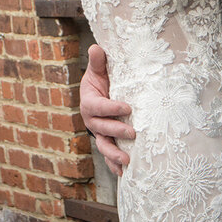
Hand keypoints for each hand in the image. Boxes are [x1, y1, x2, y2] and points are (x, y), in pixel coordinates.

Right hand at [81, 44, 135, 175]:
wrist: (101, 94)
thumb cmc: (102, 81)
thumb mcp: (99, 71)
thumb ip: (98, 62)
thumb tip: (96, 47)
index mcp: (88, 101)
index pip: (97, 106)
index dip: (111, 107)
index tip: (127, 107)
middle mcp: (91, 120)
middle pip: (101, 127)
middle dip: (116, 130)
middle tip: (133, 132)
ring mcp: (98, 133)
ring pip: (103, 145)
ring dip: (114, 153)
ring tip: (127, 159)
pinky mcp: (107, 141)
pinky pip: (108, 155)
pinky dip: (114, 165)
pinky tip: (124, 173)